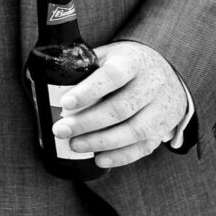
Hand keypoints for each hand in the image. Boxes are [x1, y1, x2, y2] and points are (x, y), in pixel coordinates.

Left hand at [53, 40, 191, 168]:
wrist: (167, 72)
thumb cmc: (126, 65)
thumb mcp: (108, 56)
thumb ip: (86, 68)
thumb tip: (48, 86)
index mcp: (133, 62)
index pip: (112, 75)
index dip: (89, 91)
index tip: (65, 103)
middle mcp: (152, 85)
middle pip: (121, 108)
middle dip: (87, 122)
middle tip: (60, 130)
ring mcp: (162, 108)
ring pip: (135, 130)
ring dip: (101, 142)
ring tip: (75, 145)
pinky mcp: (165, 127)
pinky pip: (145, 147)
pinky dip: (121, 156)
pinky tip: (99, 160)